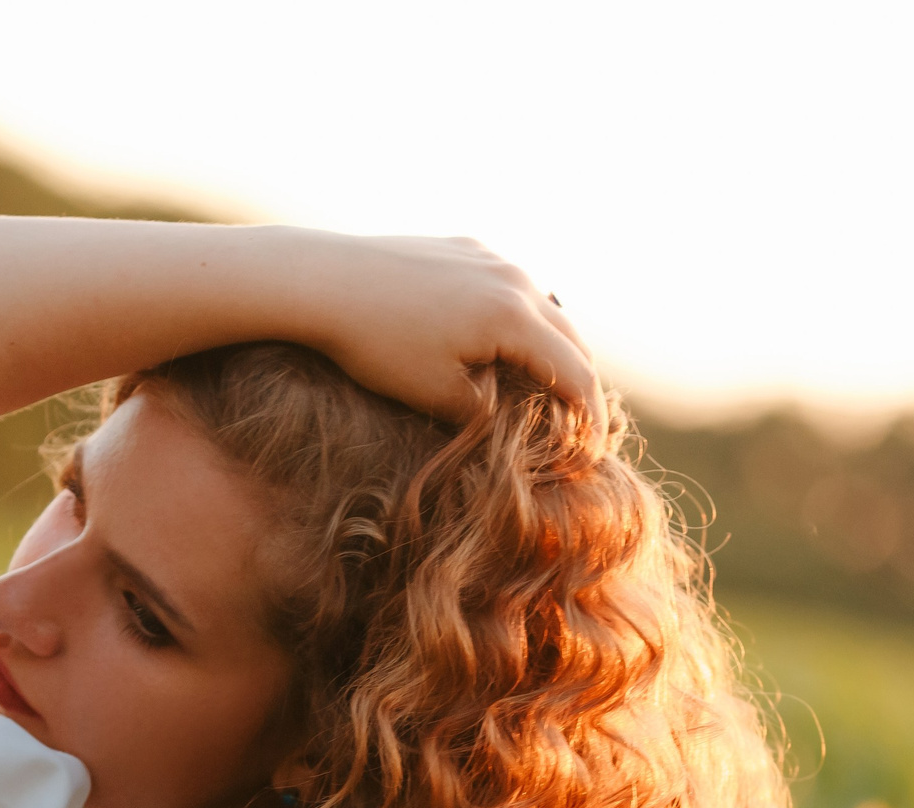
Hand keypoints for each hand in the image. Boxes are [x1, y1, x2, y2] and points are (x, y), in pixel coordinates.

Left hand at [285, 232, 606, 440]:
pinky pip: (509, 287)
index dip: (591, 419)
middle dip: (581, 383)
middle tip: (582, 425)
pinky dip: (521, 320)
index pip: (577, 374)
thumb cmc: (376, 345)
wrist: (321, 280)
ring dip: (553, 347)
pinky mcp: (463, 247)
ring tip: (549, 387)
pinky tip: (503, 343)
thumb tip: (512, 413)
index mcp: (513, 318)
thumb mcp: (437, 396)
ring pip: (543, 308)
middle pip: (571, 337)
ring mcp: (488, 257)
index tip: (592, 453)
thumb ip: (487, 410)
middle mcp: (512, 279)